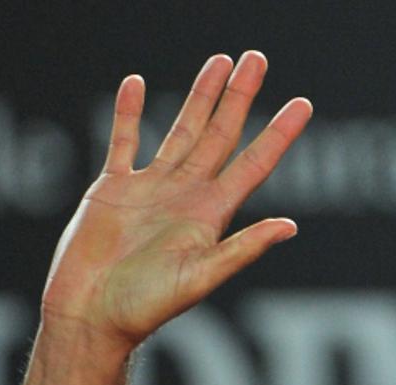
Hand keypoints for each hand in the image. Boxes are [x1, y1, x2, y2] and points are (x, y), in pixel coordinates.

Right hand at [41, 51, 311, 352]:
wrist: (92, 316)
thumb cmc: (146, 306)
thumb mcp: (201, 277)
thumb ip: (242, 249)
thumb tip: (290, 226)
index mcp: (212, 214)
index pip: (254, 164)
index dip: (279, 134)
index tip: (303, 104)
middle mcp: (187, 196)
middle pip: (221, 134)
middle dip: (240, 96)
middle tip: (257, 58)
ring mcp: (151, 190)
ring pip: (181, 130)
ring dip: (200, 96)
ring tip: (219, 61)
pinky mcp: (113, 189)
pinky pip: (124, 142)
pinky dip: (128, 114)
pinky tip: (136, 84)